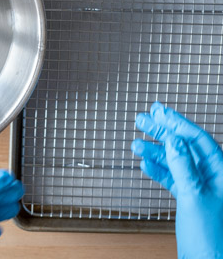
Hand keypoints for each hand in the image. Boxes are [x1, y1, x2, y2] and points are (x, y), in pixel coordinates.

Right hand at [133, 102, 222, 258]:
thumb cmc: (213, 239)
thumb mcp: (195, 196)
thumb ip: (183, 167)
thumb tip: (174, 140)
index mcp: (221, 174)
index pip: (198, 141)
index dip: (178, 123)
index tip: (160, 112)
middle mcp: (213, 179)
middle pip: (185, 148)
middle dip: (163, 133)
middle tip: (144, 119)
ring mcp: (201, 190)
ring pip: (176, 163)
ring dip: (155, 152)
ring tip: (137, 143)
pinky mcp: (190, 201)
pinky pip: (172, 178)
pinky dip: (158, 170)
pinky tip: (146, 164)